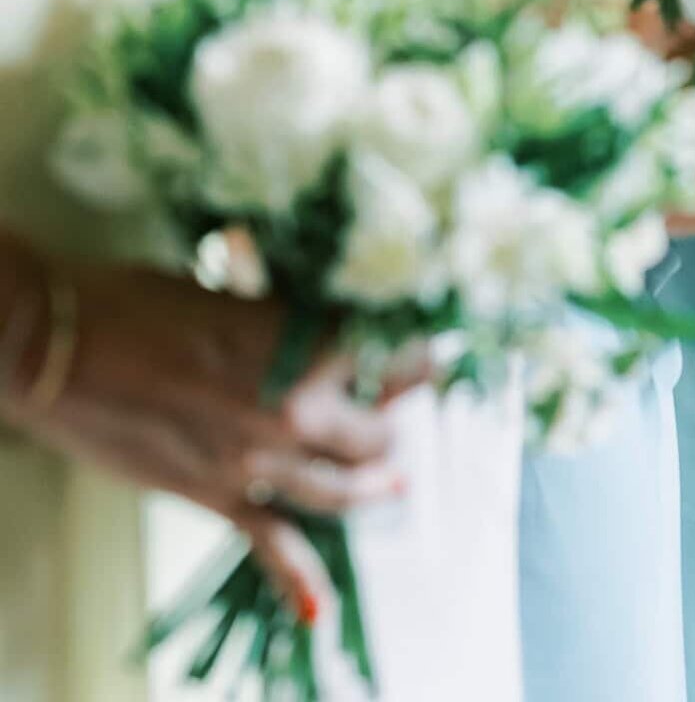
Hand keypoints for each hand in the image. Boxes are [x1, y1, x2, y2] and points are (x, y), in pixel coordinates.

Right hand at [1, 256, 418, 623]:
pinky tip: (320, 607)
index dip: (412, 353)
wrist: (60, 345)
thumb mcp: (229, 292)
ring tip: (394, 479)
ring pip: (343, 487)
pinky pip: (271, 544)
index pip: (387, 351)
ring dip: (374, 485)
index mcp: (304, 338)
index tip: (430, 351)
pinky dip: (299, 579)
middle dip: (393, 418)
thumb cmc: (138, 300)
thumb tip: (314, 330)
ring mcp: (258, 458)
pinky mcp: (217, 495)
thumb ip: (281, 320)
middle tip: (400, 407)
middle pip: (376, 426)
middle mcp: (295, 403)